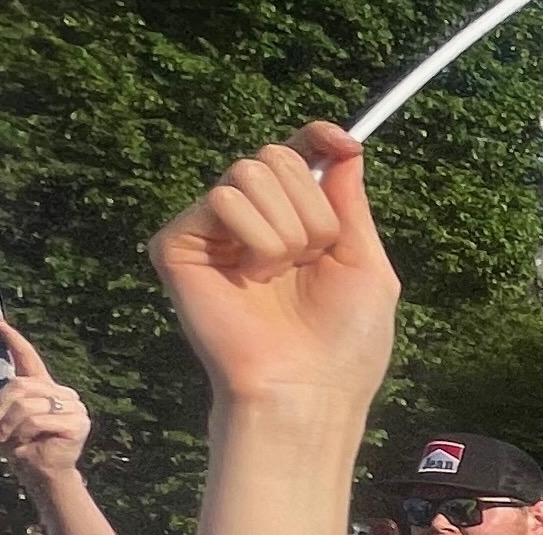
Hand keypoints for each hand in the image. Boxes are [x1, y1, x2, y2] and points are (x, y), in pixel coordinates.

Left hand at [0, 320, 89, 483]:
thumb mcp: (6, 420)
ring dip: (8, 425)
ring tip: (1, 440)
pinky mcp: (77, 423)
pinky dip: (23, 433)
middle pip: (21, 385)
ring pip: (27, 404)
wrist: (42, 475)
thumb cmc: (22, 447)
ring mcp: (74, 407)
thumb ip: (2, 403)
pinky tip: (21, 445)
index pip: (29, 357)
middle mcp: (62, 393)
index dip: (13, 340)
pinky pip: (38, 420)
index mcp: (44, 387)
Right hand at [149, 124, 399, 411]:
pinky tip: (251, 278)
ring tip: (278, 276)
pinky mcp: (178, 243)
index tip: (343, 141)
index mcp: (294, 221)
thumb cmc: (343, 342)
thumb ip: (349, 202)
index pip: (295, 153)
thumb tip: (342, 144)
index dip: (315, 136)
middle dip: (311, 210)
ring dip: (286, 231)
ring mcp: (211, 230)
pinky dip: (254, 239)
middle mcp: (251, 220)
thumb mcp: (365, 262)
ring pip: (250, 173)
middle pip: (275, 155)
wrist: (307, 390)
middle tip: (309, 260)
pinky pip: (222, 200)